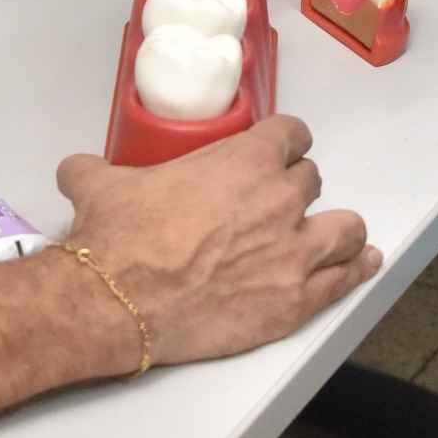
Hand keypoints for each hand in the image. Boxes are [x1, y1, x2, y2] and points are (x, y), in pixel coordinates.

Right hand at [56, 116, 378, 367]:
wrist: (116, 300)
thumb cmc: (118, 236)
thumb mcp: (102, 186)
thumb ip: (96, 171)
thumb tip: (74, 169)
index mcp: (246, 160)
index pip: (291, 134)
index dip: (285, 142)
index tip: (279, 152)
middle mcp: (281, 199)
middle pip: (312, 180)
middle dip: (297, 188)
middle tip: (276, 204)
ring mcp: (294, 252)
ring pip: (345, 227)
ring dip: (339, 228)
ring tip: (334, 234)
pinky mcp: (295, 302)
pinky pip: (345, 279)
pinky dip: (357, 269)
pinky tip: (364, 264)